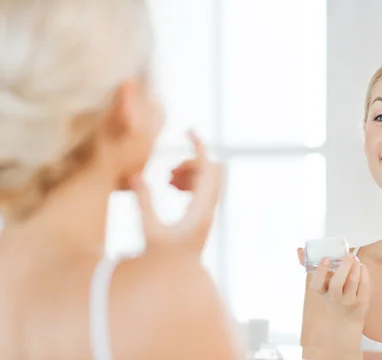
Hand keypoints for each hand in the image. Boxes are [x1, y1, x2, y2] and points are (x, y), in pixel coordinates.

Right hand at [130, 131, 221, 252]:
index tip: (189, 131)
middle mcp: (209, 211)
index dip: (200, 147)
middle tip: (169, 174)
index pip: (208, 169)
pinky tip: (170, 187)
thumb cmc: (162, 262)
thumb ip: (143, 201)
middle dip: (192, 163)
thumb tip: (135, 175)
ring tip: (167, 181)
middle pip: (212, 172)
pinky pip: (202, 189)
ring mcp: (207, 214)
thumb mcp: (149, 230)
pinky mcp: (202, 219)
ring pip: (207, 180)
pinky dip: (189, 182)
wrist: (177, 284)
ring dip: (189, 173)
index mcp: (201, 210)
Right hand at [303, 250, 369, 326]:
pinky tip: (361, 266)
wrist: (344, 321)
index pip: (317, 284)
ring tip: (355, 259)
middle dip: (344, 266)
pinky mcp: (361, 302)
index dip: (321, 271)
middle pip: (337, 283)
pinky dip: (363, 272)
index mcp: (322, 292)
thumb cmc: (331, 295)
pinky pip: (364, 284)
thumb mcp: (322, 285)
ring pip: (353, 281)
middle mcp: (334, 299)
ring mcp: (348, 301)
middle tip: (349, 254)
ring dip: (355, 266)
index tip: (326, 258)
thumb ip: (312, 267)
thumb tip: (299, 249)